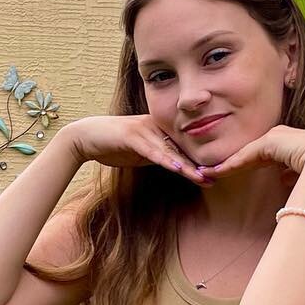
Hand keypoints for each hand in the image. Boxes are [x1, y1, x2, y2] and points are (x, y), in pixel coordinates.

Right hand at [66, 114, 212, 185]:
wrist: (86, 137)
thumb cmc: (115, 145)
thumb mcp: (142, 153)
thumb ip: (160, 156)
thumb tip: (177, 166)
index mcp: (161, 129)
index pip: (184, 147)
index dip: (200, 161)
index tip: (216, 174)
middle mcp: (156, 126)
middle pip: (182, 147)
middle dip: (200, 164)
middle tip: (218, 176)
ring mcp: (145, 129)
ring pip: (171, 150)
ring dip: (187, 166)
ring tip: (203, 177)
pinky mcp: (132, 136)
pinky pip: (153, 151)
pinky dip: (166, 160)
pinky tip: (178, 169)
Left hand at [197, 126, 304, 185]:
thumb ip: (294, 175)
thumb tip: (286, 179)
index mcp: (292, 146)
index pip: (264, 156)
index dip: (246, 165)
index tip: (231, 175)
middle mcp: (284, 137)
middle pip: (252, 153)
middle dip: (232, 164)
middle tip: (211, 173)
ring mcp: (278, 136)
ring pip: (247, 153)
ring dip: (227, 165)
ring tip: (208, 174)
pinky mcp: (271, 140)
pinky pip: (248, 155)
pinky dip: (233, 164)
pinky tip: (218, 172)